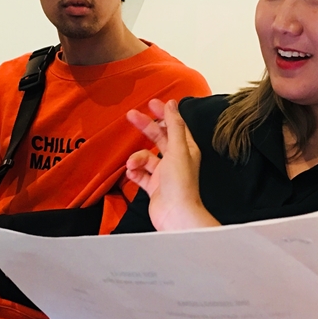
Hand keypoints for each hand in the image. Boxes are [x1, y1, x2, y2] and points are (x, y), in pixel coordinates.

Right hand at [125, 99, 217, 230]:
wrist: (175, 215)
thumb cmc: (181, 185)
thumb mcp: (178, 149)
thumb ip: (174, 126)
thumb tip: (172, 105)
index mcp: (186, 149)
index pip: (175, 126)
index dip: (164, 114)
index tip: (152, 103)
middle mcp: (176, 160)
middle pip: (159, 137)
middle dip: (145, 127)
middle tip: (131, 115)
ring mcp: (164, 174)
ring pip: (146, 157)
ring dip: (136, 158)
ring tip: (132, 164)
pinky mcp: (154, 187)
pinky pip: (140, 174)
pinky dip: (134, 173)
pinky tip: (132, 173)